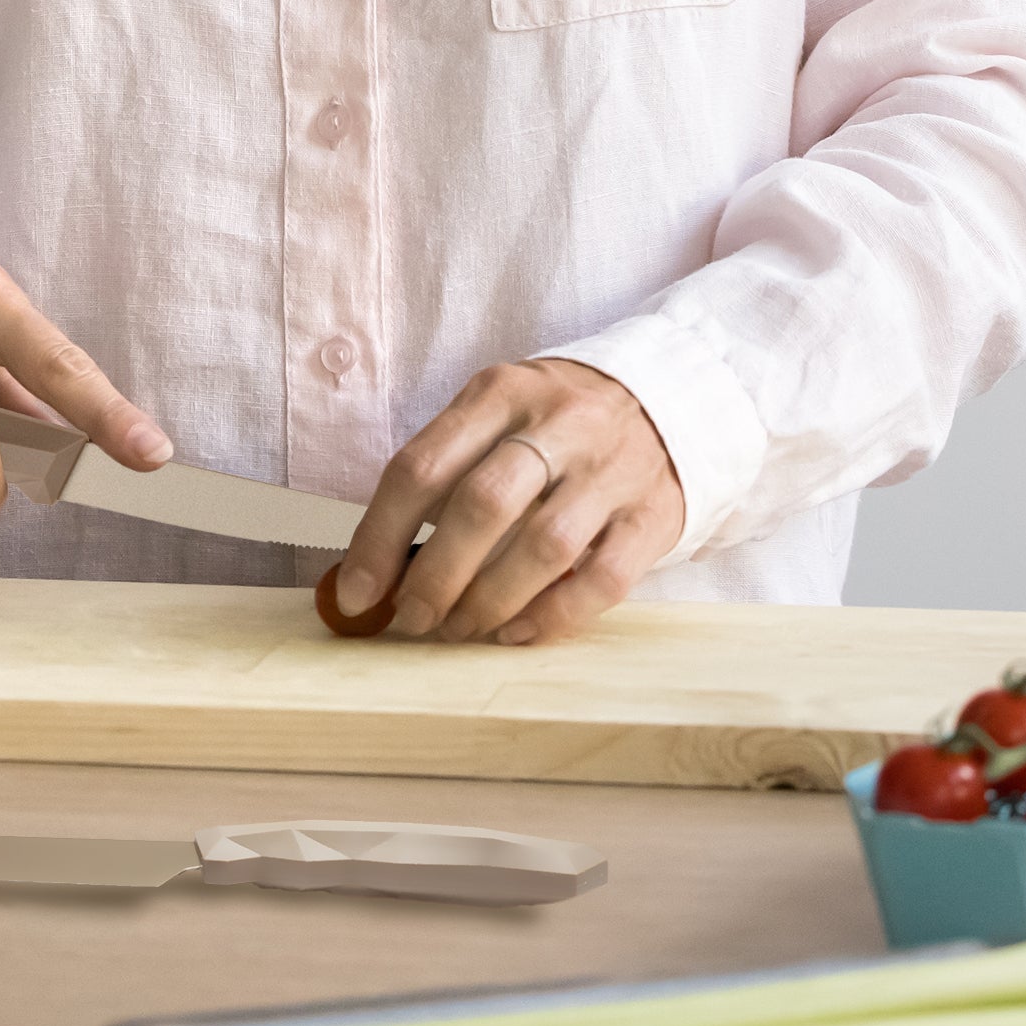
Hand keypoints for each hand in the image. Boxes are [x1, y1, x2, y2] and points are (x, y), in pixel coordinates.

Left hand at [333, 358, 684, 646]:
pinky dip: (552, 617)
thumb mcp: (497, 415)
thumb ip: (444, 473)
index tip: (356, 592)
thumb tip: (377, 565)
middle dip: (435, 577)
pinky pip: (602, 579)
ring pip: (543, 547)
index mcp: (500, 393)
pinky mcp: (652, 515)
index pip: (422, 465)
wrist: (669, 395)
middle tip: (412, 620)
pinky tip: (515, 632)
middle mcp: (557, 424)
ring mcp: (611, 469)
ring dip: (488, 602)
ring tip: (459, 630)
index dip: (379, 537)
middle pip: (482, 505)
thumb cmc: (555, 422)